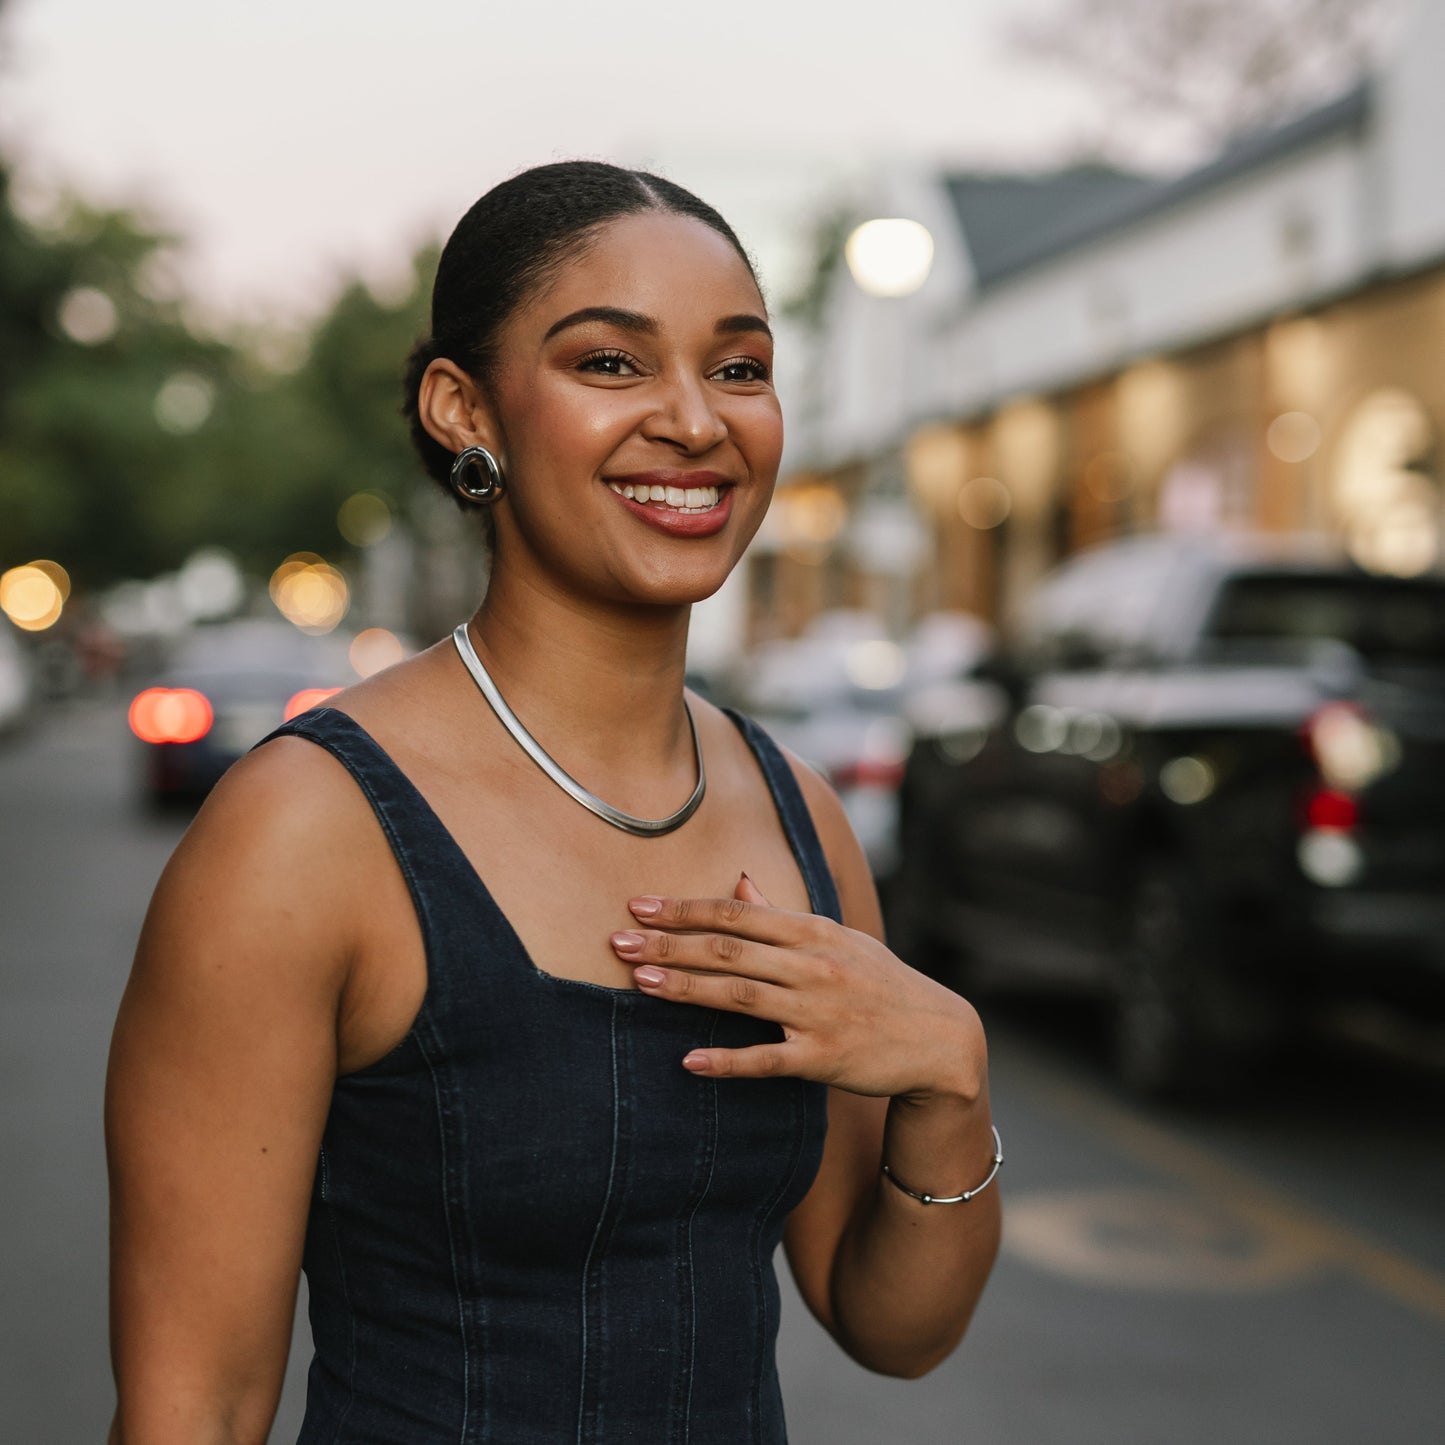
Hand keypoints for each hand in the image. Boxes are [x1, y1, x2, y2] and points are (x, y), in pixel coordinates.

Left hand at [609, 873, 983, 1100]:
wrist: (941, 1039)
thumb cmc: (880, 984)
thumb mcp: (837, 940)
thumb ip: (783, 916)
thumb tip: (738, 884)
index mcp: (813, 932)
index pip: (736, 915)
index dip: (685, 910)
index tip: (639, 906)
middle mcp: (812, 966)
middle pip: (728, 951)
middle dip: (669, 945)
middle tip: (617, 942)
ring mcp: (817, 1012)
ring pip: (739, 997)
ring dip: (686, 989)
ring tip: (639, 984)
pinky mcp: (823, 1058)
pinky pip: (766, 1060)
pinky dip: (727, 1060)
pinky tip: (688, 1060)